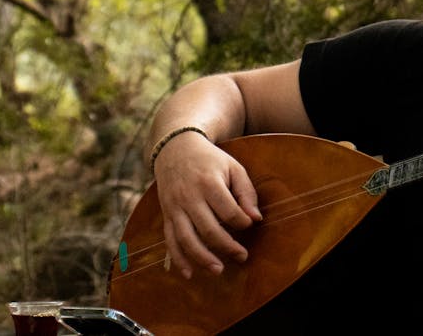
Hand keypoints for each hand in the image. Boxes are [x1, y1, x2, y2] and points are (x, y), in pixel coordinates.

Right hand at [152, 132, 262, 278]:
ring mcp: (175, 208)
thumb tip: (256, 219)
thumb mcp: (233, 167)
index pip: (228, 212)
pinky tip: (189, 274)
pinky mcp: (166, 215)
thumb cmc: (210, 160)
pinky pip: (169, 241)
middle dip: (227, 247)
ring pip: (186, 239)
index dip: (242, 222)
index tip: (248, 224)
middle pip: (208, 229)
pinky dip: (178, 260)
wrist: (175, 149)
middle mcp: (189, 197)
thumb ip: (246, 192)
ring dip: (202, 259)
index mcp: (208, 183)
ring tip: (218, 270)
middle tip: (242, 256)